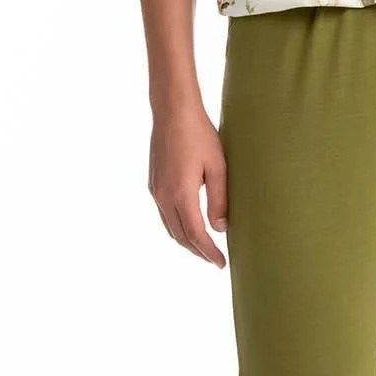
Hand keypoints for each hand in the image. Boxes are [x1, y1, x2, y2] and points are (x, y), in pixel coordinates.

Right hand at [148, 101, 228, 266]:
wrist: (172, 111)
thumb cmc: (199, 135)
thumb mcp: (217, 167)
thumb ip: (220, 200)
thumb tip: (221, 228)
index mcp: (181, 193)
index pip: (196, 234)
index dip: (209, 252)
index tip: (221, 263)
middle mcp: (164, 196)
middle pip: (180, 236)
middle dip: (197, 251)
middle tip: (215, 260)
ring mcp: (156, 190)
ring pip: (170, 227)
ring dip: (186, 241)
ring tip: (204, 247)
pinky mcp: (154, 183)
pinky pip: (164, 214)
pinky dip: (177, 226)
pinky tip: (189, 224)